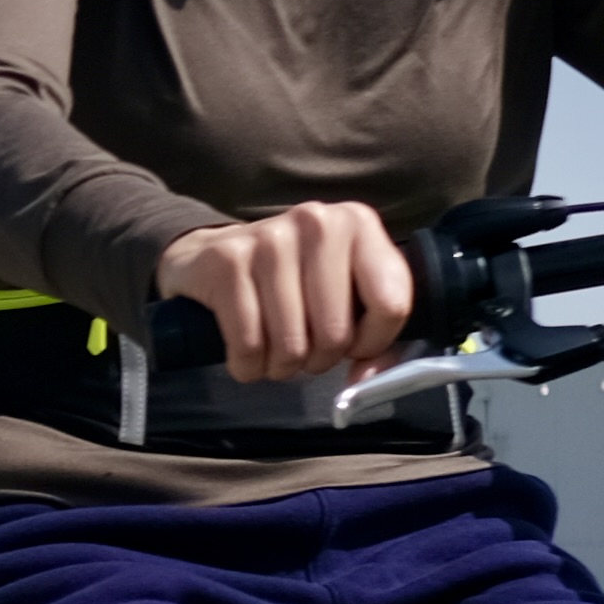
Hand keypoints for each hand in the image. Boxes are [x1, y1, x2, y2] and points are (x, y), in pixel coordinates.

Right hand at [149, 200, 412, 380]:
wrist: (213, 257)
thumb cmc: (292, 283)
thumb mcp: (343, 297)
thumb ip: (373, 341)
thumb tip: (364, 381)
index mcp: (358, 224)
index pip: (390, 303)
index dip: (372, 342)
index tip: (353, 344)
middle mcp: (317, 223)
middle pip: (336, 333)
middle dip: (319, 360)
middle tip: (305, 349)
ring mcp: (269, 239)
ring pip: (291, 345)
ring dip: (282, 366)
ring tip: (275, 350)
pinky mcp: (226, 261)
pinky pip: (249, 344)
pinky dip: (248, 366)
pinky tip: (248, 355)